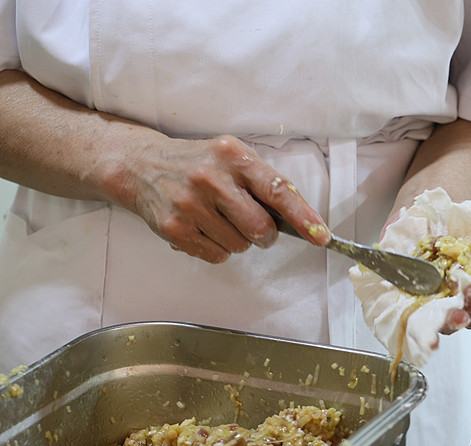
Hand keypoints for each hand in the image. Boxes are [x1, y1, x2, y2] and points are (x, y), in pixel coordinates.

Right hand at [124, 135, 329, 262]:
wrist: (141, 165)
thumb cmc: (198, 163)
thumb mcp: (232, 158)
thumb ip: (263, 182)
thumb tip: (299, 219)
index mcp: (234, 157)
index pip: (278, 191)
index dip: (303, 217)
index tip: (321, 236)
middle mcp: (211, 178)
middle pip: (260, 228)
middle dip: (266, 235)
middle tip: (256, 227)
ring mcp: (190, 205)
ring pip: (240, 246)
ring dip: (239, 241)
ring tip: (220, 220)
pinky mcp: (173, 228)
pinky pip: (216, 256)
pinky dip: (218, 249)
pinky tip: (204, 229)